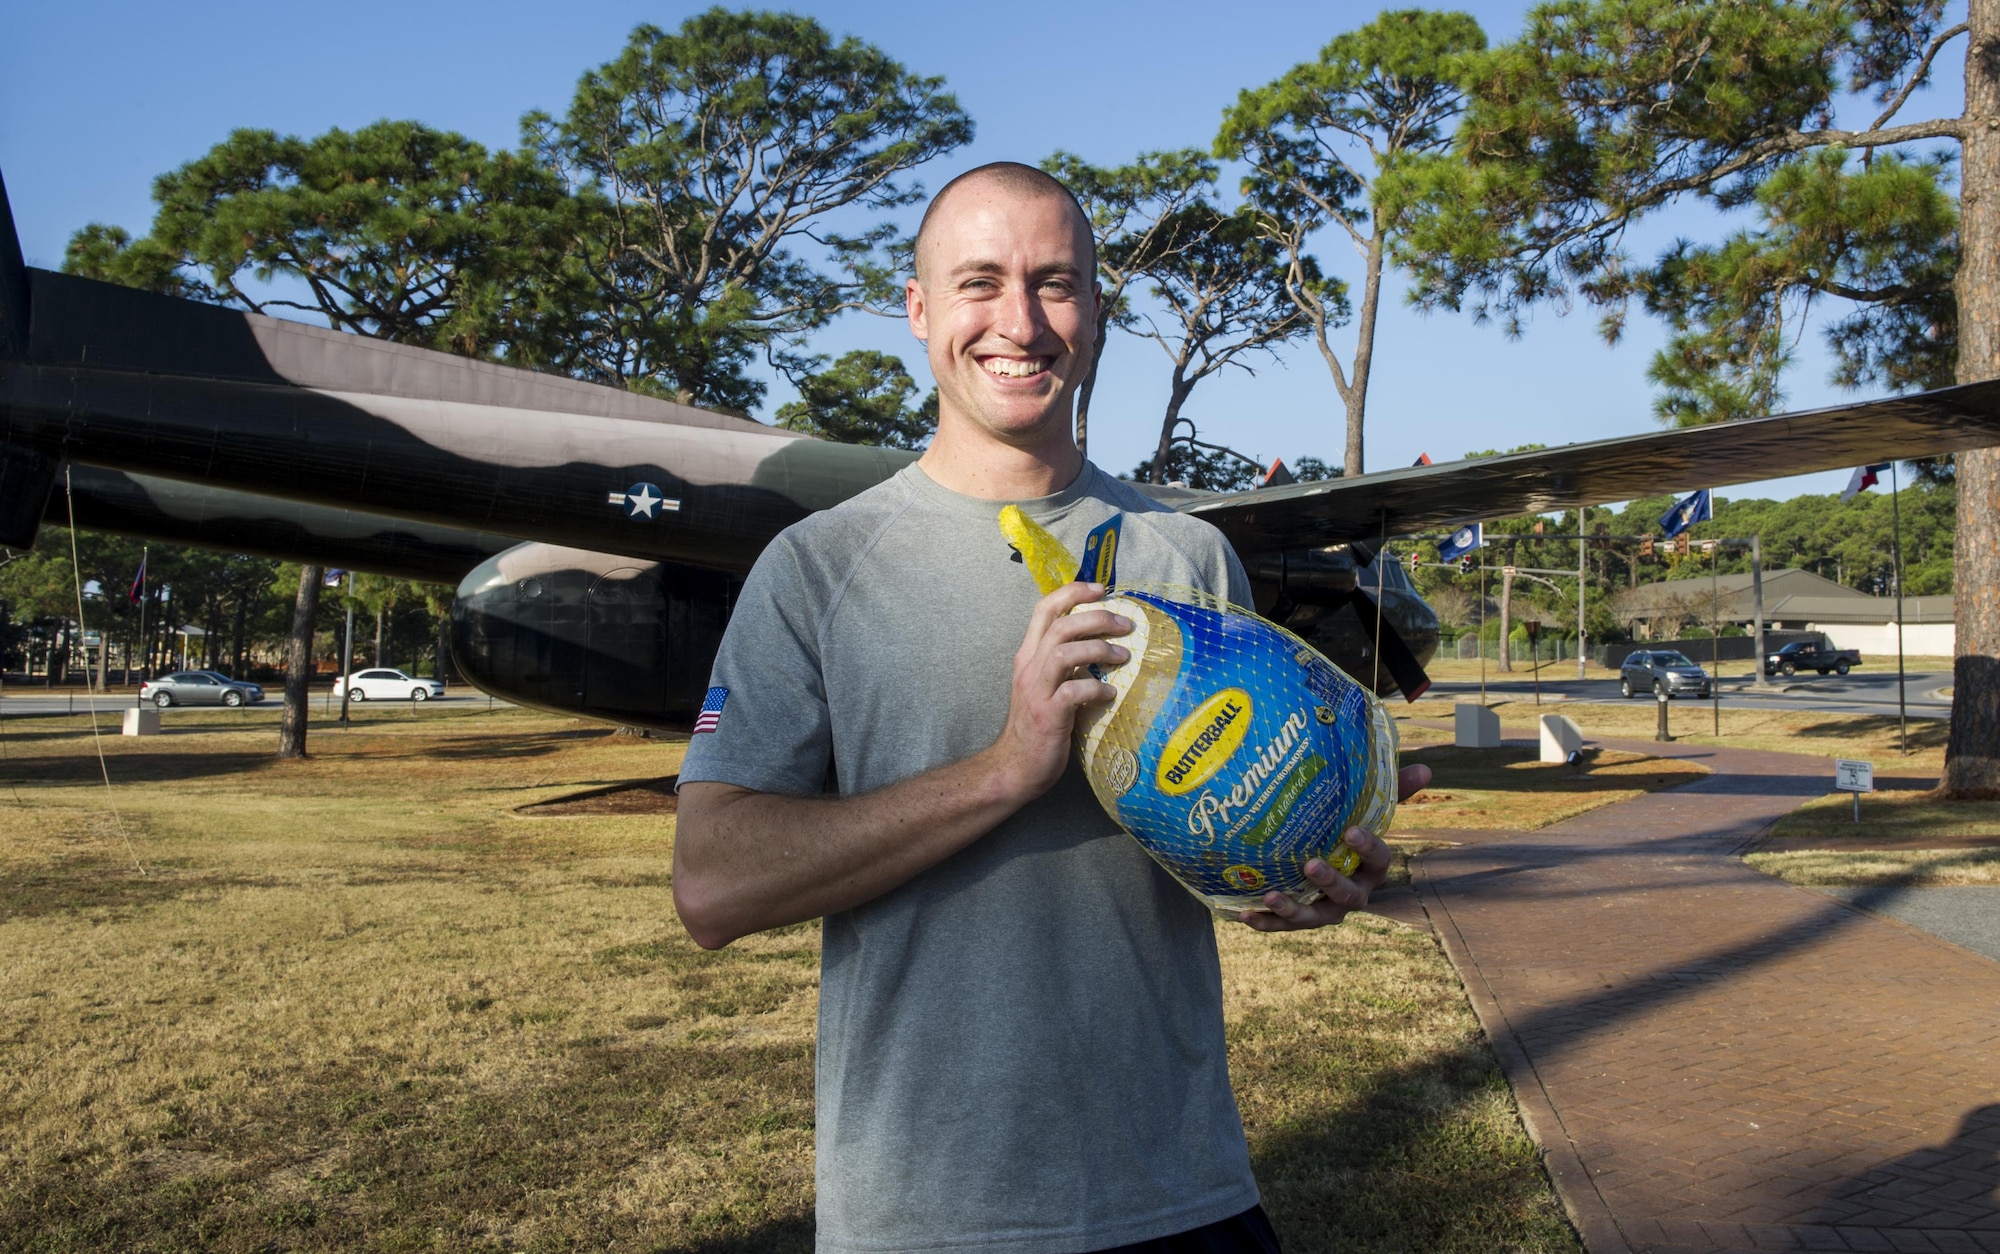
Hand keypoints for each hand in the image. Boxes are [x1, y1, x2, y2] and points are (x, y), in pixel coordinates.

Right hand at [985, 582, 1132, 803]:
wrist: (1015, 768)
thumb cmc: (1036, 727)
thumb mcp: (1044, 686)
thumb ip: (1063, 664)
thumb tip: (1098, 644)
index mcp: (1028, 656)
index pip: (1044, 609)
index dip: (1072, 593)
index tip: (1101, 589)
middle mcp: (1029, 668)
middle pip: (1061, 626)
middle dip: (1097, 618)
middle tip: (1125, 624)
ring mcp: (1037, 692)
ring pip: (1065, 652)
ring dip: (1099, 649)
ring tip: (1124, 655)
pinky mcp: (1048, 716)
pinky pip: (1074, 692)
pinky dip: (1096, 688)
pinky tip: (1110, 694)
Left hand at [1238, 763, 1432, 931]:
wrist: (1316, 857)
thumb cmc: (1345, 830)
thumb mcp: (1365, 810)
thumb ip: (1392, 791)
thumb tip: (1426, 767)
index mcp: (1371, 867)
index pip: (1378, 860)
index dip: (1368, 848)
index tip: (1351, 831)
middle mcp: (1353, 893)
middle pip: (1348, 896)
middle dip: (1331, 883)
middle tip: (1311, 864)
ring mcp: (1326, 910)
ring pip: (1314, 917)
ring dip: (1293, 910)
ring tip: (1271, 895)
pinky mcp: (1299, 918)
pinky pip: (1282, 926)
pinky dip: (1265, 921)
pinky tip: (1244, 914)